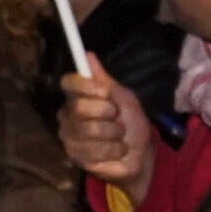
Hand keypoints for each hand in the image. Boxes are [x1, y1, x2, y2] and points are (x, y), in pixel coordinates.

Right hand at [59, 67, 152, 188]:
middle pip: (78, 107)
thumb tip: (88, 55)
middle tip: (117, 118)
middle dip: (106, 112)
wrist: (141, 153)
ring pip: (89, 129)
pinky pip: (94, 150)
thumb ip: (105, 80)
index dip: (85, 86)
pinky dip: (114, 150)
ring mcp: (70, 137)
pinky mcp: (76, 156)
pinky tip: (116, 151)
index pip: (68, 83)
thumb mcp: (124, 98)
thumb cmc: (131, 123)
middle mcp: (68, 115)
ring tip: (119, 136)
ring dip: (113, 133)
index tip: (104, 92)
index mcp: (78, 97)